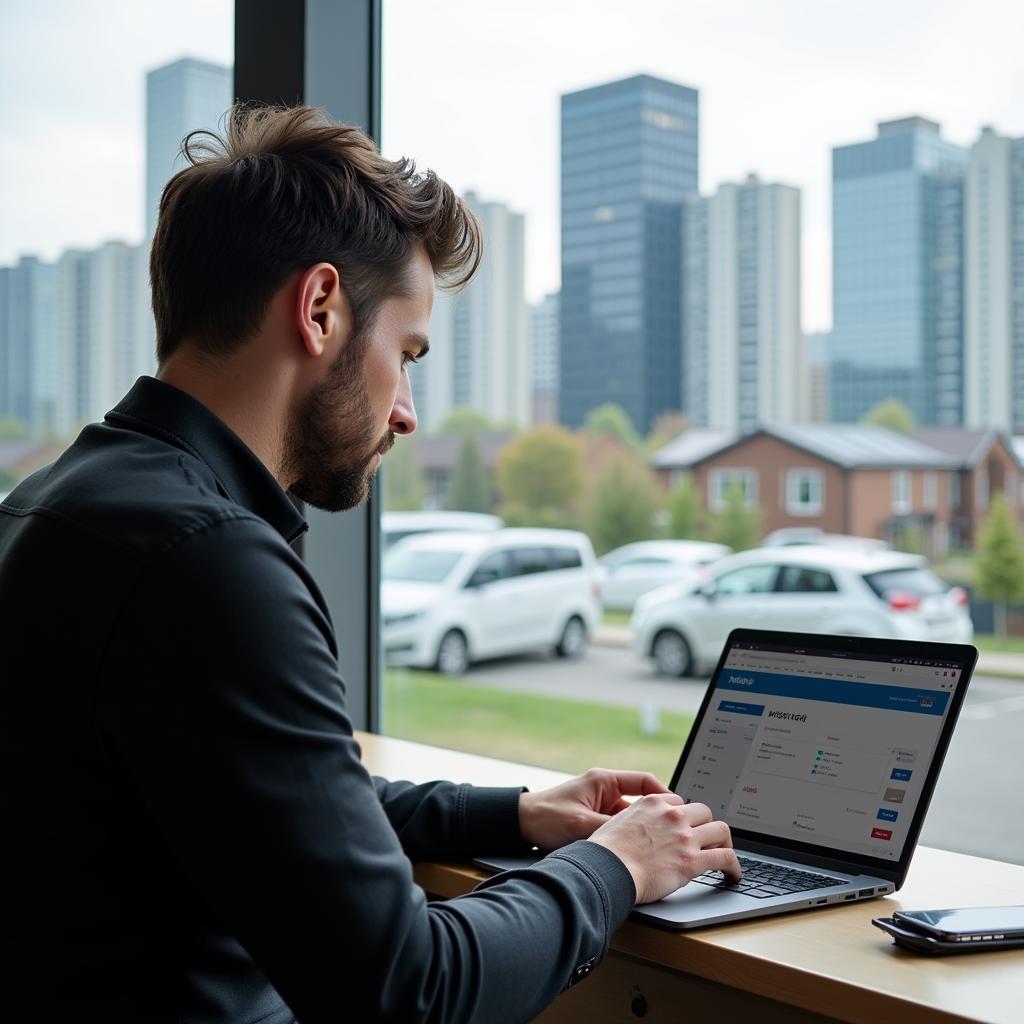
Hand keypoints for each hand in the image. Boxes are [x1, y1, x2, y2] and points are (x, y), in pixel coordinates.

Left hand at [518, 768, 669, 850]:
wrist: (520, 824)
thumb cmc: (546, 817)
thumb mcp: (581, 824)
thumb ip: (610, 830)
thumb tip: (637, 840)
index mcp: (604, 781)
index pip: (644, 781)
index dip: (664, 794)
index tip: (679, 809)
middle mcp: (605, 790)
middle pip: (641, 801)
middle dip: (658, 815)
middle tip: (676, 830)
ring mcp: (601, 805)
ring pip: (632, 817)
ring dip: (643, 829)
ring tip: (660, 844)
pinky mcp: (595, 819)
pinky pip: (620, 827)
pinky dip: (629, 837)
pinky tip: (637, 851)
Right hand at [588, 795, 740, 904]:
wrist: (607, 869)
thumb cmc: (606, 852)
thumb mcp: (617, 821)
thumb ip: (635, 820)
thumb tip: (638, 830)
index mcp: (653, 803)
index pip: (680, 802)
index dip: (684, 816)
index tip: (685, 826)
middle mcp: (672, 815)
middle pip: (703, 812)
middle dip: (705, 825)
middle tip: (705, 840)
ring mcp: (684, 837)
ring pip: (720, 830)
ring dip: (723, 842)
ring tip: (723, 853)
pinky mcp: (693, 861)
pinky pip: (725, 857)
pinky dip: (734, 866)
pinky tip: (733, 874)